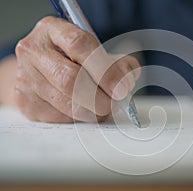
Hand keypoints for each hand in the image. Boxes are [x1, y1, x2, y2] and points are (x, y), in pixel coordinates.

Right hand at [14, 16, 140, 122]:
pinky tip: (85, 110)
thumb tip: (127, 81)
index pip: (80, 45)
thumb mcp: (97, 51)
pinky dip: (80, 118)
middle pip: (71, 80)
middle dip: (100, 97)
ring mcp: (26, 78)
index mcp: (53, 29)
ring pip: (67, 103)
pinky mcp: (26, 102)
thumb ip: (118, 62)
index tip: (122, 88)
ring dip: (93, 111)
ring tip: (104, 107)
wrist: (40, 70)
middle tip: (115, 103)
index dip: (105, 70)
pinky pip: (60, 117)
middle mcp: (33, 51)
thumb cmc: (74, 59)